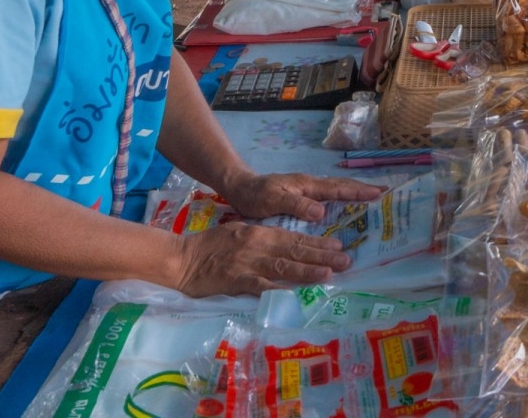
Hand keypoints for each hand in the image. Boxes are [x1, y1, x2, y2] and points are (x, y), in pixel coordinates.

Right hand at [171, 220, 352, 296]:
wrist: (182, 258)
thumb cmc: (210, 245)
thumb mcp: (239, 233)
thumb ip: (262, 239)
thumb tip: (286, 247)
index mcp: (259, 232)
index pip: (293, 238)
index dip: (316, 242)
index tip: (337, 246)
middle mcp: (257, 245)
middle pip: (295, 251)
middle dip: (322, 256)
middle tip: (346, 261)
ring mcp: (248, 264)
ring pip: (283, 267)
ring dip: (307, 271)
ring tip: (329, 274)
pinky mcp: (236, 281)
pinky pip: (261, 286)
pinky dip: (278, 290)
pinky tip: (294, 294)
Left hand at [221, 171, 385, 221]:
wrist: (239, 188)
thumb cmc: (255, 195)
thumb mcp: (273, 201)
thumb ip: (296, 205)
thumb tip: (323, 212)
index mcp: (306, 185)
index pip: (338, 188)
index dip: (359, 191)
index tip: (380, 193)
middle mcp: (310, 186)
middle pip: (342, 186)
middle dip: (363, 189)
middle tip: (385, 194)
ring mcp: (307, 191)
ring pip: (336, 191)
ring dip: (354, 194)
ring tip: (372, 200)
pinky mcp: (302, 198)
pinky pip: (327, 198)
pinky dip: (341, 200)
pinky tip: (345, 209)